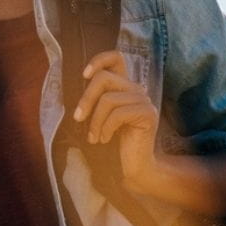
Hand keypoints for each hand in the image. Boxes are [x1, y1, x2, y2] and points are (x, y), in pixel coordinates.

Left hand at [73, 51, 163, 192]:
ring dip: (95, 121)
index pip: (116, 58)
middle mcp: (136, 89)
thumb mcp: (102, 117)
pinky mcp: (148, 114)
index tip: (84, 75)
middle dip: (86, 99)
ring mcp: (144, 101)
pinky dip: (105, 128)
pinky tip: (104, 140)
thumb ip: (96, 99)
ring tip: (93, 137)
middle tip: (78, 118)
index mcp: (125, 87)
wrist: (135, 166)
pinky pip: (118, 114)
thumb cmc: (115, 143)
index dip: (99, 60)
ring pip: (108, 99)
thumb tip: (80, 89)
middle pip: (104, 78)